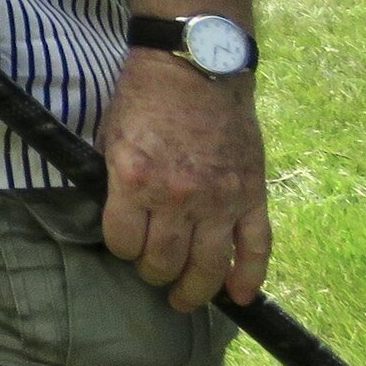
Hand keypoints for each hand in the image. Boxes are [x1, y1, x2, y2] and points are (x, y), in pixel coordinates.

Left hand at [96, 47, 271, 310]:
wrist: (196, 66)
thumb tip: (117, 217)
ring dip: (194, 290)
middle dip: (153, 274)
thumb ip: (115, 180)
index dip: (121, 248)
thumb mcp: (110, 136)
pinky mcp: (251, 195)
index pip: (122, 242)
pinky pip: (255, 248)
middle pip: (163, 262)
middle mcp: (177, 196)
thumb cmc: (145, 97)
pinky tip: (239, 297)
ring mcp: (219, 199)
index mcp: (134, 179)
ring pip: (207, 267)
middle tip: (152, 273)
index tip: (124, 244)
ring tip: (184, 299)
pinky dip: (249, 277)